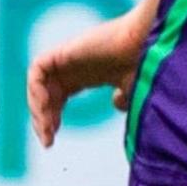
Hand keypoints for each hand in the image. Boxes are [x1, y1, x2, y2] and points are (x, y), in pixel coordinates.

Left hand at [28, 6, 155, 145]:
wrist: (150, 44)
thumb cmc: (149, 64)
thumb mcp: (134, 88)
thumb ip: (124, 98)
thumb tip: (116, 103)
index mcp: (87, 75)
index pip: (57, 98)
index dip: (52, 119)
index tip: (52, 141)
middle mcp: (73, 67)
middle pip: (45, 95)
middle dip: (42, 119)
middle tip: (46, 141)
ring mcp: (67, 59)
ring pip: (37, 85)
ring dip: (38, 109)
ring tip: (46, 129)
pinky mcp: (63, 52)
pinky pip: (36, 71)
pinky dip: (36, 90)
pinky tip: (46, 108)